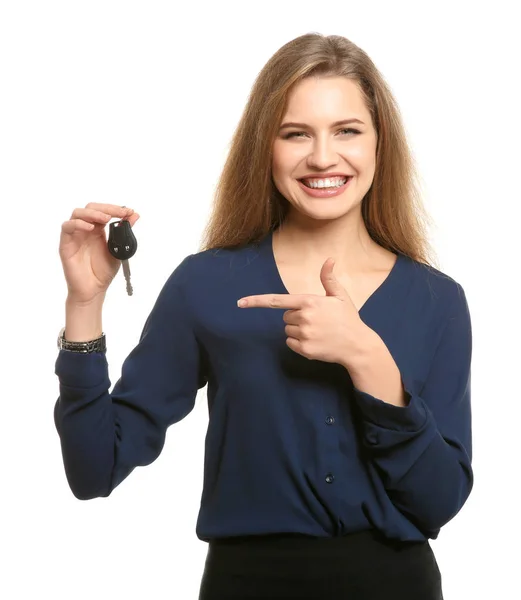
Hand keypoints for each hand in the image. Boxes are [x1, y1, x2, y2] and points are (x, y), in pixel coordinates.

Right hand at [59, 203, 138, 304]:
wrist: (93, 290)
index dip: (115, 209)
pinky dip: (78, 224)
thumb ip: (124, 232)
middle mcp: (85, 230)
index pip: (103, 211)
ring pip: (77, 214)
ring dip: (92, 213)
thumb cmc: (103, 272)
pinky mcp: (65, 244)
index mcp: (98, 230)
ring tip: (106, 218)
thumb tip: (135, 215)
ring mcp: (74, 235)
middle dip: (106, 208)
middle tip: (119, 213)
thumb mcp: (118, 249)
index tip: (129, 211)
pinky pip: (67, 227)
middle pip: (90, 208)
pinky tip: (90, 228)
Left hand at [238, 257, 369, 366]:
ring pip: (287, 329)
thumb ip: (329, 278)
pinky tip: (315, 341)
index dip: (256, 301)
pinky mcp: (304, 349)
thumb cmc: (348, 318)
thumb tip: (330, 259)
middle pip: (285, 316)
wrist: (357, 345)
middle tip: (316, 320)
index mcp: (309, 302)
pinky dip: (299, 342)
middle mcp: (304, 318)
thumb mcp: (340, 296)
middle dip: (296, 317)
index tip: (240, 303)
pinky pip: (290, 343)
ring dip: (298, 330)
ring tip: (318, 331)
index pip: (276, 300)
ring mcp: (303, 334)